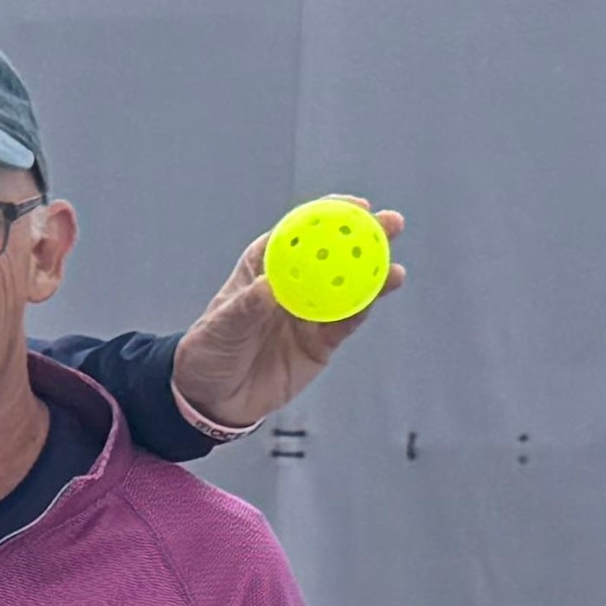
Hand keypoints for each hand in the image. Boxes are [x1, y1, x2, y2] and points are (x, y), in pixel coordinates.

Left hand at [167, 208, 412, 435]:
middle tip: (391, 223)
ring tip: (396, 267)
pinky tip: (383, 293)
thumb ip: (245, 309)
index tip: (354, 206)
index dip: (327, 215)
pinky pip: (346, 322)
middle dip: (365, 237)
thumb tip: (268, 288)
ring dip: (375, 273)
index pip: (299, 232)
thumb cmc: (209, 352)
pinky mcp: (321, 341)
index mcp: (266, 267)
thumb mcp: (219, 329)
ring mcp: (310, 312)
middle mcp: (293, 284)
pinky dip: (364, 307)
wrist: (213, 399)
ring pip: (348, 286)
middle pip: (333, 254)